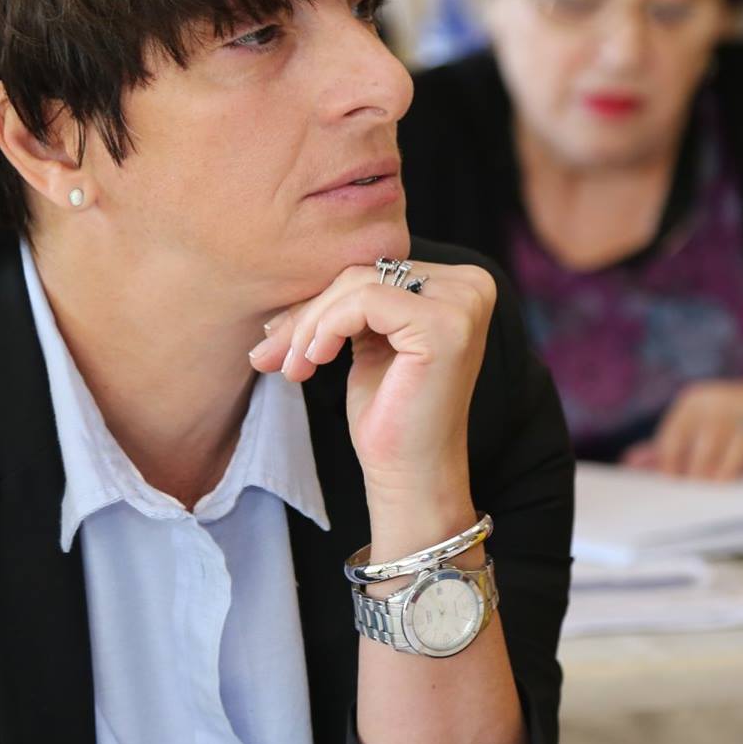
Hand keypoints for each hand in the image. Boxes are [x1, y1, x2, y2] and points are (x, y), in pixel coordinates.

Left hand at [249, 260, 493, 551]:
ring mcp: (463, 303)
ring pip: (357, 283)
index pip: (374, 269)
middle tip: (270, 355)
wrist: (410, 476)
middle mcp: (472, 285)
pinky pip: (363, 300)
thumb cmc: (389, 415)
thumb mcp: (367, 341)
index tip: (278, 339)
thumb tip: (292, 267)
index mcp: (459, 285)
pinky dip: (326, 328)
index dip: (320, 302)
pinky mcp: (444, 323)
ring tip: (292, 367)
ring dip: (309, 326)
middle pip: (365, 271)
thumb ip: (352, 299)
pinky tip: (314, 362)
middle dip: (307, 315)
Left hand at [624, 372, 742, 480]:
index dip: (669, 463)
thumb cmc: (726, 422)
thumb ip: (665, 445)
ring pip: (737, 448)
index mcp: (696, 401)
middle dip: (699, 472)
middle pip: (706, 443)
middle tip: (696, 490)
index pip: (675, 435)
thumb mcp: (695, 424)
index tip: (671, 484)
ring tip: (720, 486)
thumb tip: (630, 464)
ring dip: (726, 473)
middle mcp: (723, 403)